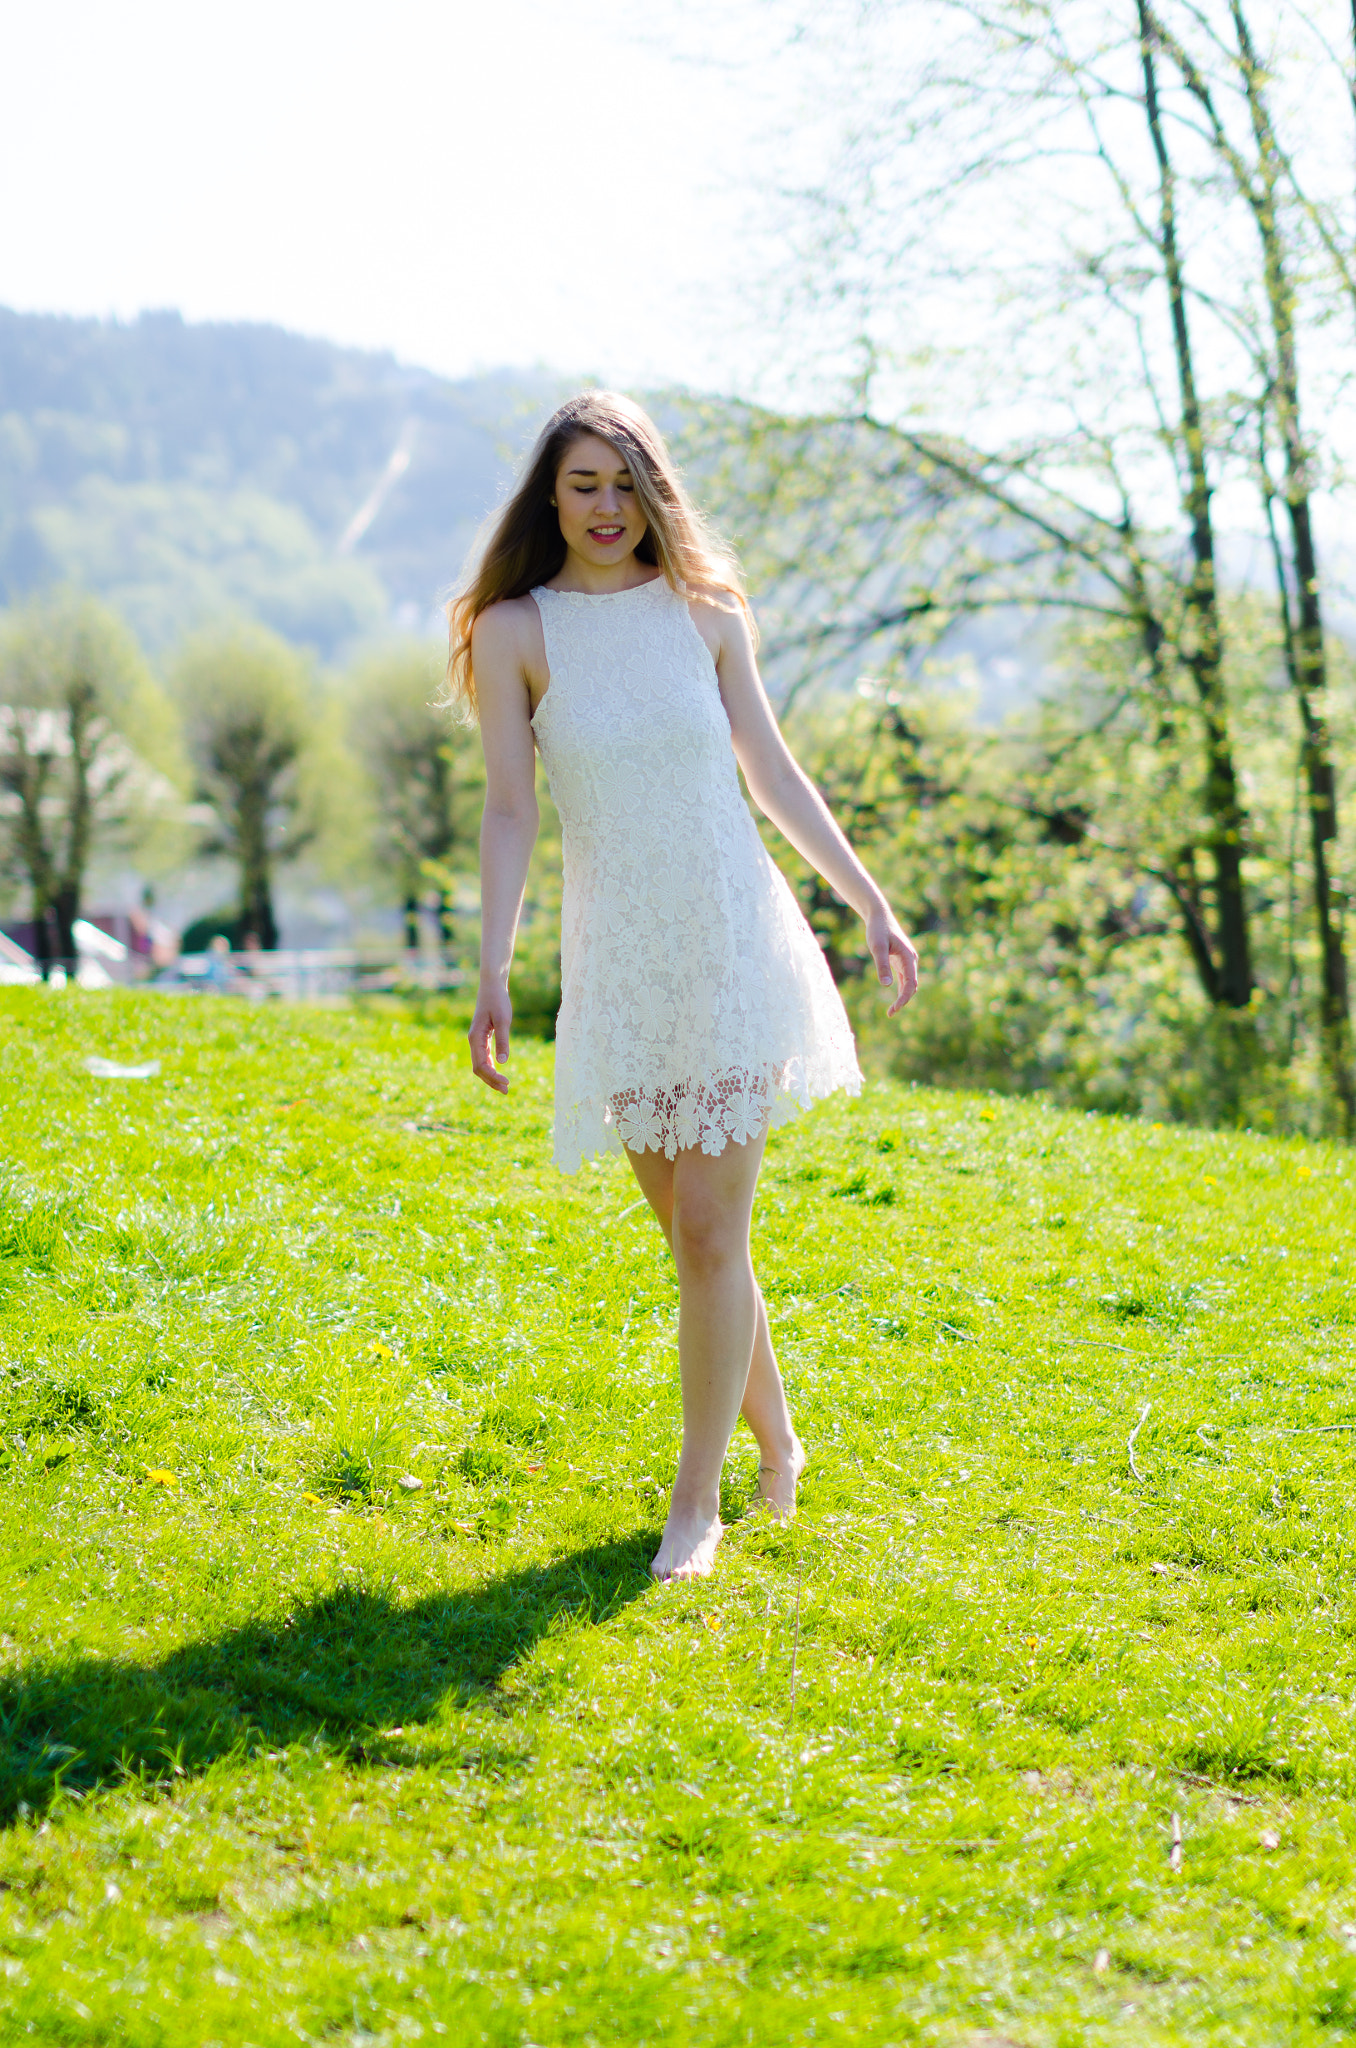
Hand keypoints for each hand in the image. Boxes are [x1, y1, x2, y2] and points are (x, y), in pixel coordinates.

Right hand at [469, 984, 512, 1092]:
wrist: (492, 986)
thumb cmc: (498, 1000)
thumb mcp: (503, 1020)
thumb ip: (502, 1041)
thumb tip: (502, 1062)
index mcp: (475, 1038)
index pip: (481, 1065)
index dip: (493, 1076)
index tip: (506, 1082)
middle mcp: (473, 1041)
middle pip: (479, 1068)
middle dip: (491, 1081)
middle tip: (506, 1090)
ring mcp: (476, 1040)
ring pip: (480, 1064)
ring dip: (491, 1076)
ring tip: (504, 1087)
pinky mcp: (482, 1037)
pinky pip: (483, 1057)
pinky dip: (491, 1067)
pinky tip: (499, 1072)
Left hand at [865, 903, 918, 1017]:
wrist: (879, 916)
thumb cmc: (878, 930)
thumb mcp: (877, 947)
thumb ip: (882, 965)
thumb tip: (887, 985)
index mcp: (908, 958)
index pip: (910, 983)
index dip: (904, 998)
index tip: (894, 1009)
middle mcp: (911, 960)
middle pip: (912, 986)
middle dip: (903, 1001)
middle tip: (890, 1013)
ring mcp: (907, 961)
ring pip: (909, 983)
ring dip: (903, 997)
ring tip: (891, 1011)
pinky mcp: (901, 961)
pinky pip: (904, 979)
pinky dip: (901, 990)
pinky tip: (894, 1000)